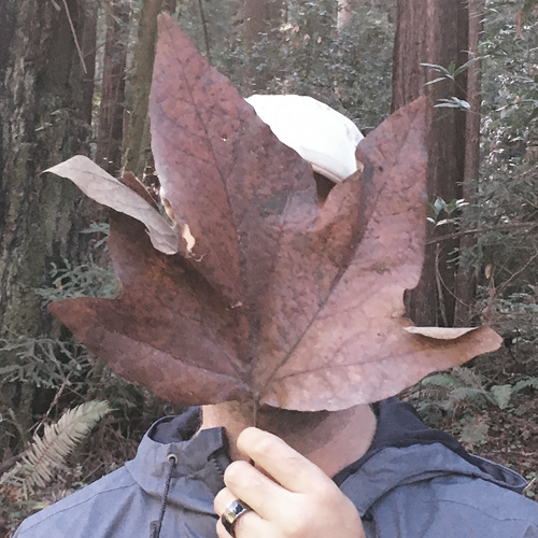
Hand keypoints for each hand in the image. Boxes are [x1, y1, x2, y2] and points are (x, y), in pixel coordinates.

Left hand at [214, 427, 364, 537]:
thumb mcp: (329, 495)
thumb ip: (296, 473)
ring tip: (249, 507)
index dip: (250, 439)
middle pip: (237, 474)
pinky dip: (230, 526)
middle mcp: (291, 516)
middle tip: (249, 480)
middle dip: (239, 472)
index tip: (248, 440)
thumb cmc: (336, 531)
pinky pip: (222, 529)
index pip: (268, 450)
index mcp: (316, 491)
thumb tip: (257, 456)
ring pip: (224, 501)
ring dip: (231, 500)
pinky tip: (249, 529)